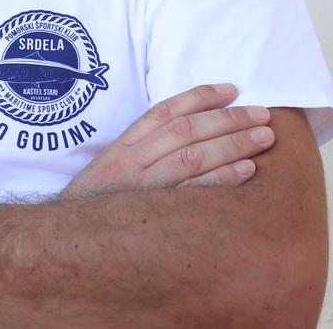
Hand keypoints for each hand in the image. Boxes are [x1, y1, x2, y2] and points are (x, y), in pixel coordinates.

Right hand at [60, 83, 273, 198]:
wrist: (66, 243)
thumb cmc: (97, 206)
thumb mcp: (112, 169)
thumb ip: (143, 151)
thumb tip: (189, 136)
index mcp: (123, 145)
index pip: (165, 110)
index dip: (200, 96)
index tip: (231, 89)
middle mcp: (131, 160)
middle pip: (187, 130)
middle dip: (228, 119)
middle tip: (263, 114)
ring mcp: (142, 187)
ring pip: (193, 156)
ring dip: (233, 144)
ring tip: (265, 138)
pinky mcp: (152, 213)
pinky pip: (193, 191)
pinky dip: (223, 178)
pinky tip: (248, 171)